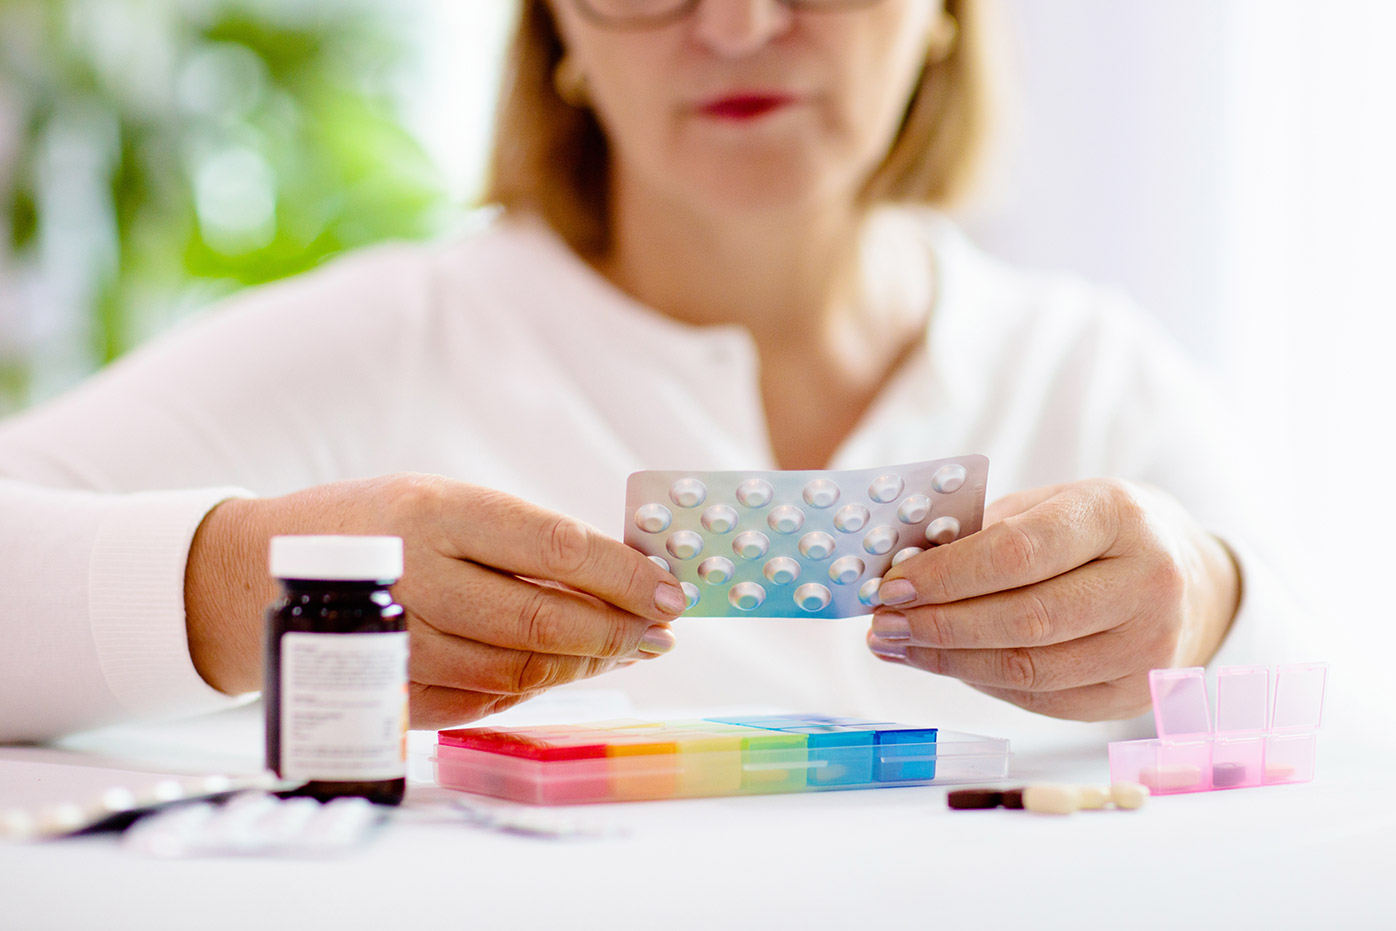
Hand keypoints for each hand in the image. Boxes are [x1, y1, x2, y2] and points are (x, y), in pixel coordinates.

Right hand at [185, 473, 685, 728]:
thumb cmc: (372, 524)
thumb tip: (620, 576)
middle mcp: (416, 575)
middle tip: (660, 634)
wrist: (255, 572)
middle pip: (542, 619)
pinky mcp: (386, 689)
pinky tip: (564, 672)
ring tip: (624, 651)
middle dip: (617, 631)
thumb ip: (521, 537)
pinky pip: (480, 701)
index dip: (624, 575)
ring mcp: (398, 641)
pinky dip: (532, 690)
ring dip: (583, 665)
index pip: (556, 548)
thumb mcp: (441, 500)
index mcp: (437, 510)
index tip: (671, 591)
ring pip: (516, 670)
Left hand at [865, 478, 1240, 720]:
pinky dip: (983, 684)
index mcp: (1118, 516)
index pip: (1018, 552)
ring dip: (949, 662)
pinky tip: (943, 664)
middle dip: (938, 625)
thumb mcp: (1051, 504)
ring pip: (1029, 670)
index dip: (947, 575)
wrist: (1190, 576)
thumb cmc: (1098, 532)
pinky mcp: (1137, 693)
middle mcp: (1148, 583)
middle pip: (1023, 619)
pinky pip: (1043, 700)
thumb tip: (903, 569)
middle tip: (881, 624)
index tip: (891, 585)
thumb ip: (983, 531)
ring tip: (898, 646)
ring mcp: (1149, 646)